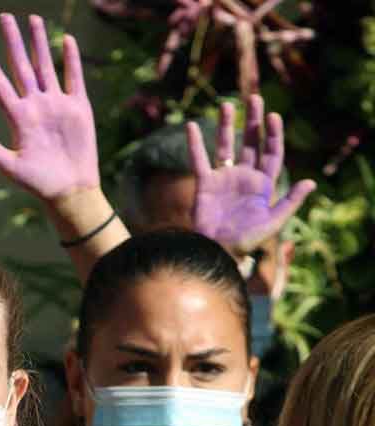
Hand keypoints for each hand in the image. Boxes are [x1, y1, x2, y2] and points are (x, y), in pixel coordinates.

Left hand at [0, 14, 98, 200]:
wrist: (69, 190)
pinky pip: (73, 77)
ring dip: (39, 43)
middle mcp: (35, 105)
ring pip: (45, 65)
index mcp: (17, 117)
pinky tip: (65, 40)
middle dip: (13, 41)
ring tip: (32, 19)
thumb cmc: (38, 183)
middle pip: (21, 66)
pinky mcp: (78, 107)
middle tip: (4, 16)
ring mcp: (56, 104)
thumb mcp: (9, 166)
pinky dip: (70, 59)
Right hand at [188, 95, 315, 254]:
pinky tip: (192, 127)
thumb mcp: (273, 222)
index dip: (273, 135)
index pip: (272, 153)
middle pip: (250, 143)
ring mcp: (224, 178)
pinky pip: (199, 160)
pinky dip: (195, 144)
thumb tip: (310, 182)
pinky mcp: (205, 183)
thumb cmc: (247, 240)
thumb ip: (290, 201)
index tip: (273, 116)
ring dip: (227, 125)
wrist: (217, 250)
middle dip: (253, 121)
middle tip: (254, 98)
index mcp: (263, 183)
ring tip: (228, 104)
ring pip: (226, 146)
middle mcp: (244, 176)